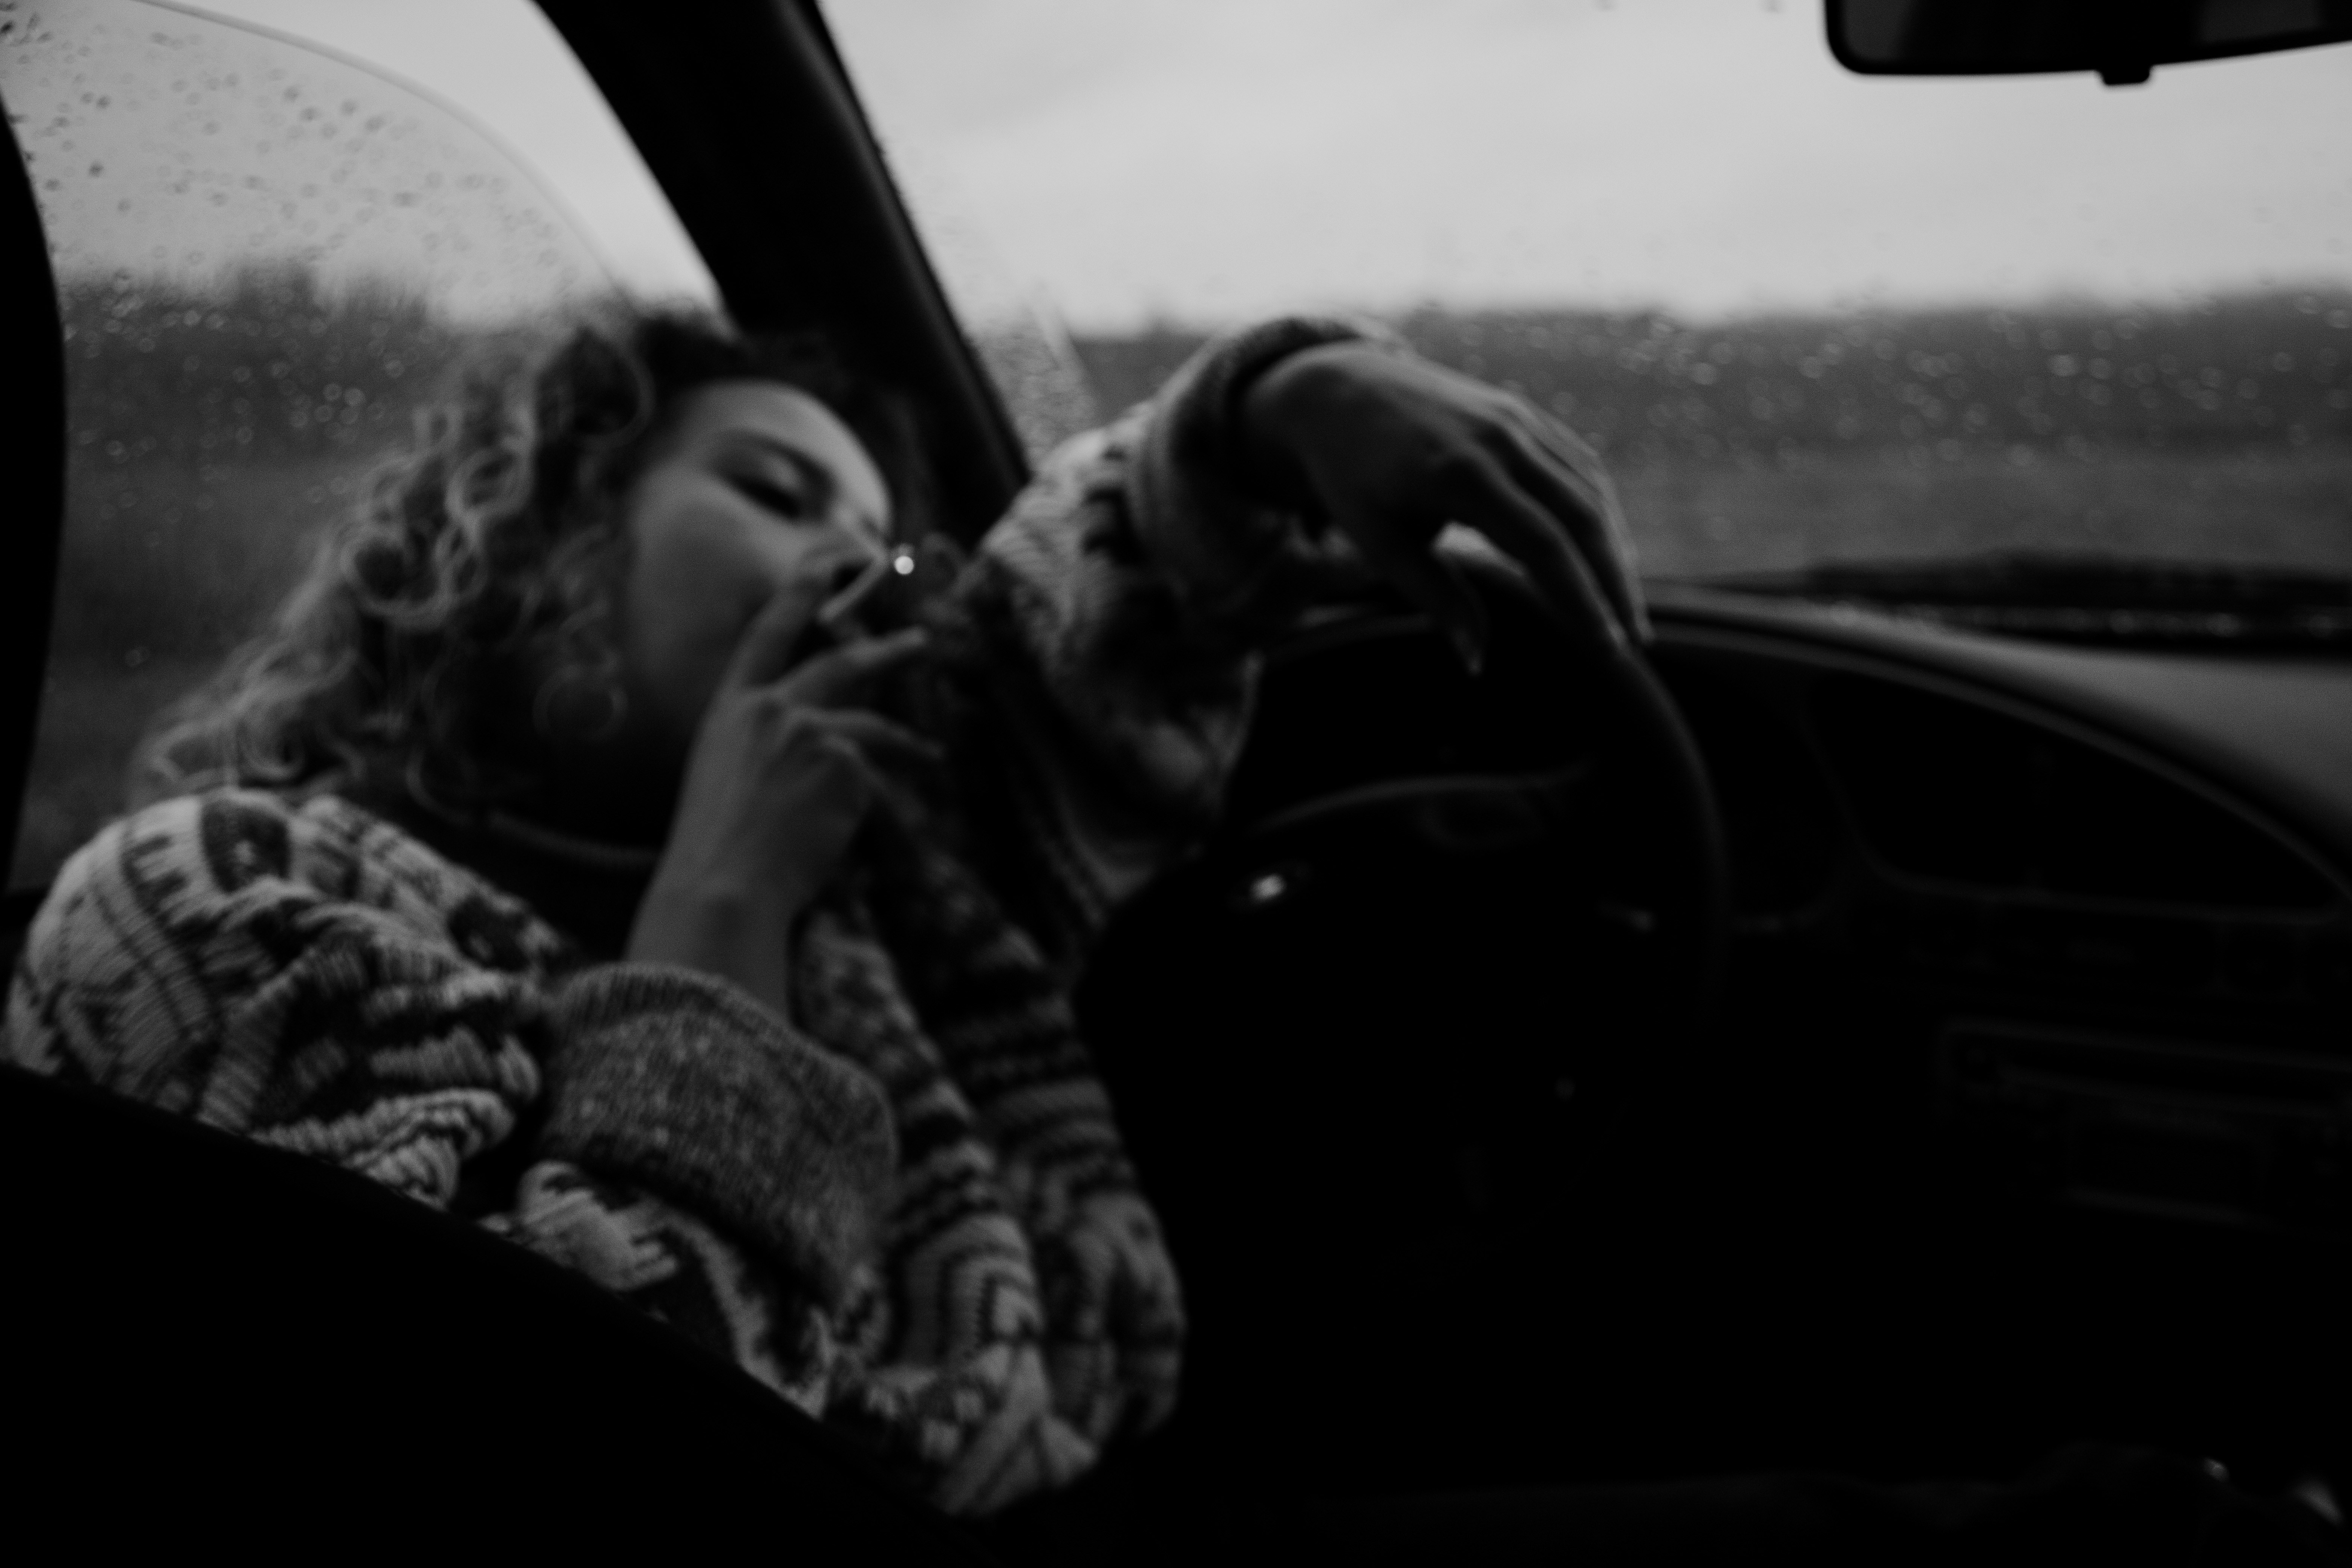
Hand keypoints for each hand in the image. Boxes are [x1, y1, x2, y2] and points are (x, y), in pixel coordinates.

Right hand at [626, 580, 934, 1020]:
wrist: (725, 882)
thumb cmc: (716, 849)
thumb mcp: (725, 779)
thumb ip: (765, 747)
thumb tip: (816, 746)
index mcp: (732, 710)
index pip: (767, 636)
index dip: (797, 596)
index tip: (822, 566)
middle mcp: (773, 707)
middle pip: (840, 663)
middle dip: (885, 649)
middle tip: (918, 641)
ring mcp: (813, 730)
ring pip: (875, 726)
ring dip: (909, 740)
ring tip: (933, 755)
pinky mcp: (847, 761)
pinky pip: (872, 782)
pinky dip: (869, 808)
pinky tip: (847, 834)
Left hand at [1242, 339, 1648, 665]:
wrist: (1337, 390)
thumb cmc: (1351, 478)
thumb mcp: (1378, 542)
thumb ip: (1434, 597)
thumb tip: (1476, 662)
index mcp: (1460, 476)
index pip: (1544, 546)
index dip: (1581, 600)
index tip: (1606, 648)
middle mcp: (1499, 441)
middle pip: (1581, 517)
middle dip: (1614, 583)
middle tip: (1634, 642)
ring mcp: (1515, 420)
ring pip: (1588, 490)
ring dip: (1614, 551)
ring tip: (1624, 607)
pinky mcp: (1522, 413)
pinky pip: (1576, 465)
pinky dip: (1597, 512)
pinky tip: (1604, 553)